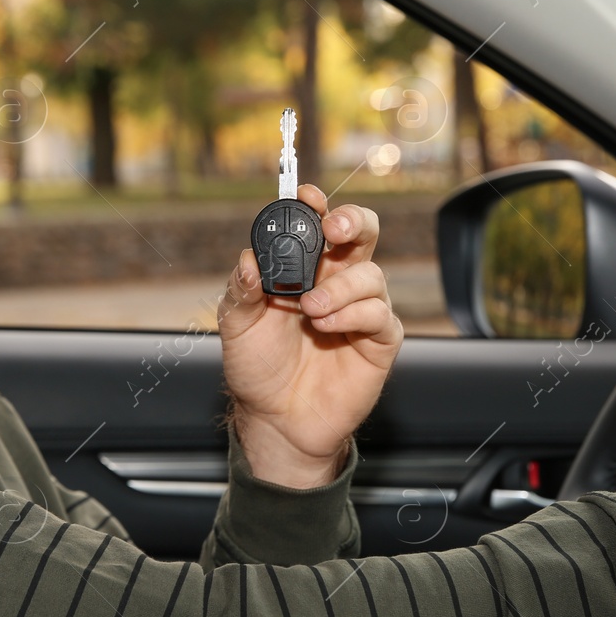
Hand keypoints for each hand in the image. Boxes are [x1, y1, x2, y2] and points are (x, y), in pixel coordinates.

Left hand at [219, 184, 403, 487]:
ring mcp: (361, 309)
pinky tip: (327, 327)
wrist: (275, 419)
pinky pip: (380, 314)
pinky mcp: (379, 340)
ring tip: (310, 310)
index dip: (315, 204)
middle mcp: (336, 281)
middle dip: (353, 221)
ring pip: (371, 274)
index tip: (305, 197)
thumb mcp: (235, 325)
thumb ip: (240, 290)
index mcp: (303, 268)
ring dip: (339, 286)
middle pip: (362, 233)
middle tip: (333, 229)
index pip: (317, 223)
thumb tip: (248, 258)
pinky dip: (354, 314)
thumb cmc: (258, 367)